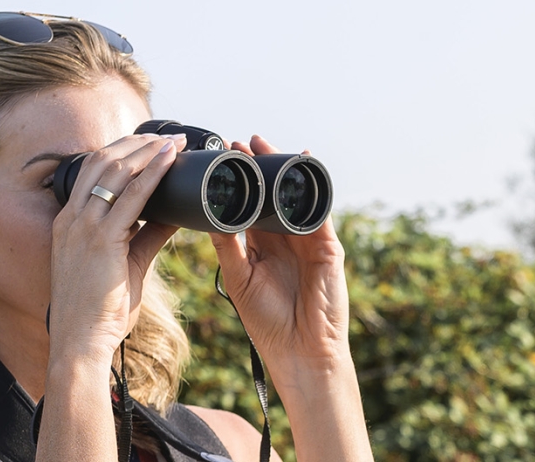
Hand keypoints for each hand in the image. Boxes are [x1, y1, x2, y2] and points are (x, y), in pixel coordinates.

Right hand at [49, 133, 184, 357]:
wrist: (80, 342)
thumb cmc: (99, 311)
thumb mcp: (126, 264)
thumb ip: (148, 236)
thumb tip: (175, 214)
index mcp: (70, 222)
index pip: (93, 171)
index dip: (123, 152)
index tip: (152, 145)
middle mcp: (72, 218)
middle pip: (103, 161)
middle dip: (138, 144)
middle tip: (171, 137)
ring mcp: (83, 227)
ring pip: (115, 171)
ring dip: (148, 152)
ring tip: (175, 142)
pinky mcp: (101, 240)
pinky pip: (131, 197)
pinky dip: (152, 174)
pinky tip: (169, 160)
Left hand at [210, 135, 352, 362]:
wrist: (300, 352)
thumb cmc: (269, 322)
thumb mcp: (240, 277)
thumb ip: (227, 245)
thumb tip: (206, 213)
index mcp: (262, 246)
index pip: (250, 204)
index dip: (238, 181)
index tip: (222, 156)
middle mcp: (285, 239)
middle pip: (272, 194)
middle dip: (260, 166)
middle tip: (242, 142)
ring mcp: (308, 241)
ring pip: (295, 197)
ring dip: (283, 170)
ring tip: (266, 146)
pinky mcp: (328, 247)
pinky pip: (320, 212)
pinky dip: (311, 190)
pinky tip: (300, 168)